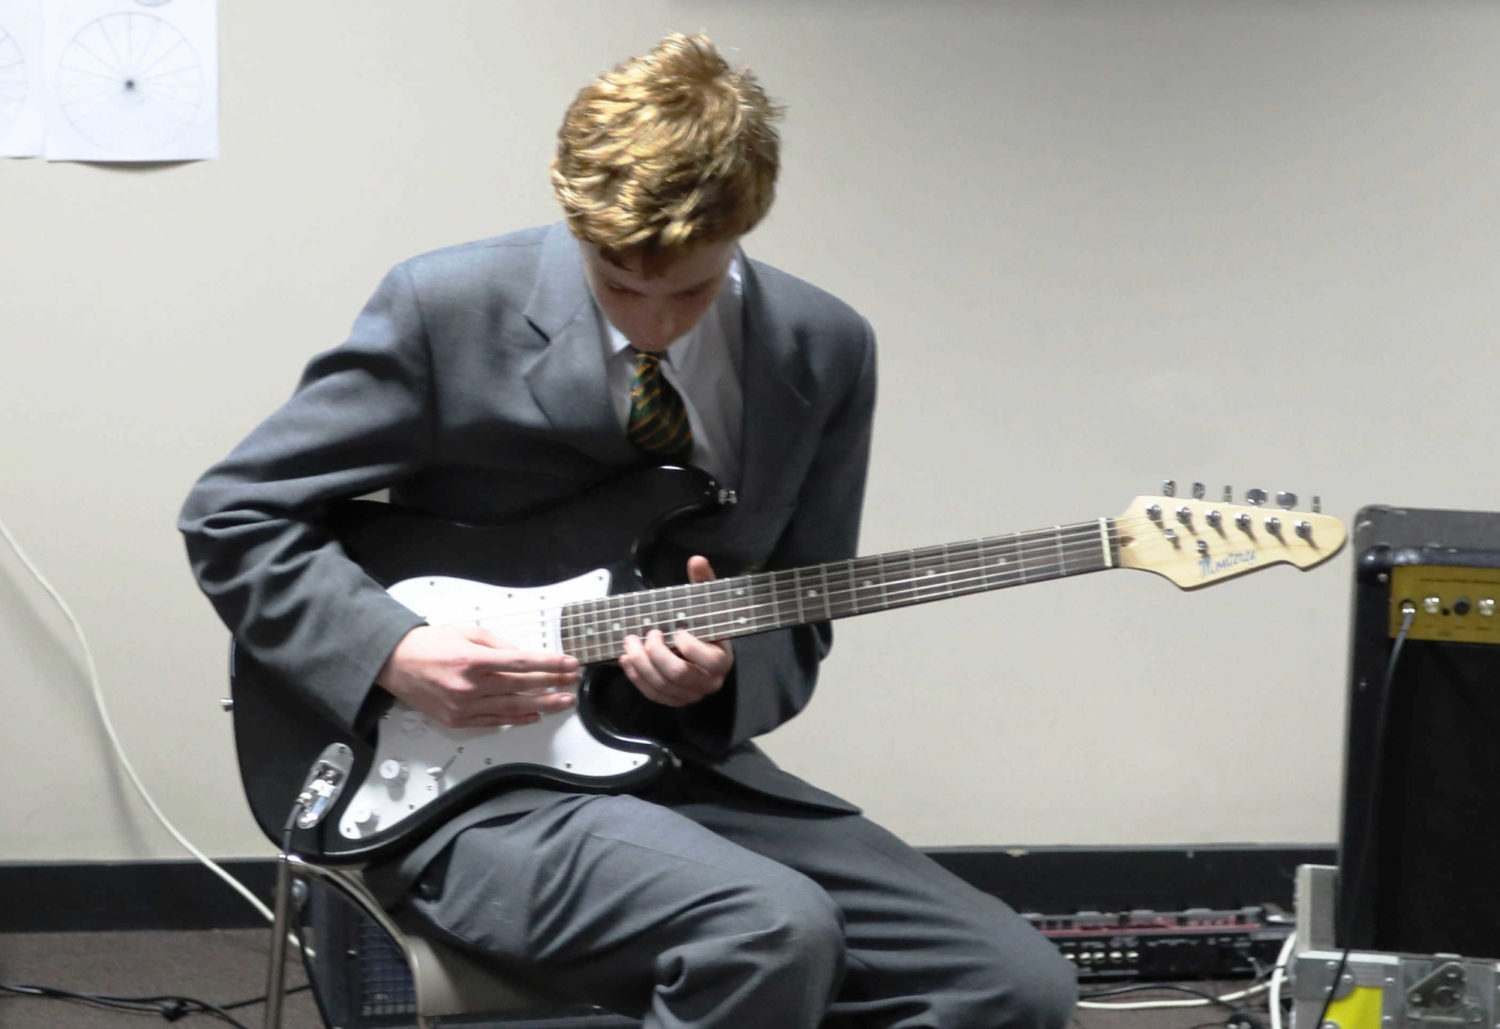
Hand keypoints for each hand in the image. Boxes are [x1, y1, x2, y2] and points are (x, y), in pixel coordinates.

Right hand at [376, 624, 578, 728]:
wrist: (395, 664)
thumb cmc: (429, 645)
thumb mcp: (468, 633)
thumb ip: (500, 646)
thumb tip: (526, 657)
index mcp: (473, 659)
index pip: (522, 662)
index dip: (550, 664)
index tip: (569, 664)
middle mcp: (469, 686)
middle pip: (522, 686)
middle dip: (553, 683)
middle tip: (572, 681)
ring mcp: (463, 706)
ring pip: (513, 708)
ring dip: (543, 704)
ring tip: (563, 701)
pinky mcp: (457, 720)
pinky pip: (494, 722)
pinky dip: (517, 719)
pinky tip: (535, 714)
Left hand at [620, 556, 734, 706]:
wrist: (707, 651)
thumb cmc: (705, 626)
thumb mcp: (707, 604)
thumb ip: (703, 582)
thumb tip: (697, 560)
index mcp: (721, 659)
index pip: (708, 659)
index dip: (687, 645)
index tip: (676, 629)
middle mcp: (709, 682)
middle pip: (678, 674)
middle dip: (654, 653)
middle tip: (643, 634)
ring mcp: (691, 694)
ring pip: (662, 686)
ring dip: (641, 664)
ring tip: (628, 644)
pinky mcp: (675, 700)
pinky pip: (653, 695)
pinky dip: (637, 678)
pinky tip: (627, 661)